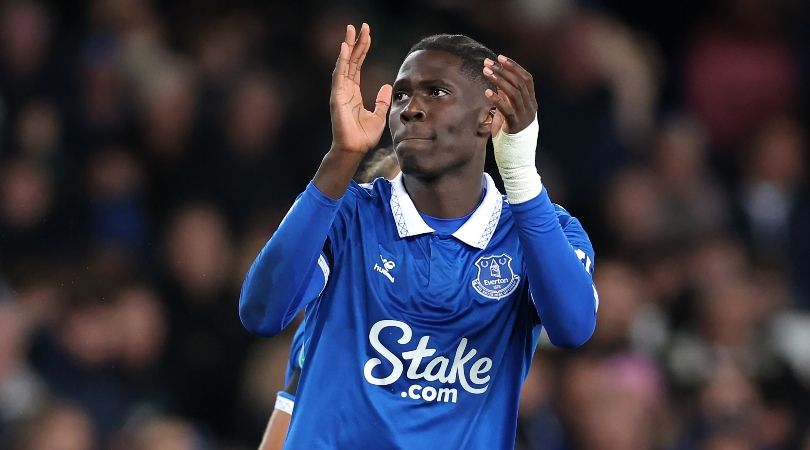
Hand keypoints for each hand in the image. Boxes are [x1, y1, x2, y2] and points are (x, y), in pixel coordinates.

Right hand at [330, 23, 392, 153]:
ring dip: (347, 47)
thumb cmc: (363, 136)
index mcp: (354, 92)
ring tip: (351, 30)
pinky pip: (339, 76)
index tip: (367, 34)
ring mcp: (340, 92)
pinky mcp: (337, 98)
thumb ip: (382, 101)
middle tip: (360, 26)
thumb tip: (387, 86)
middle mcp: (345, 89)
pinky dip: (342, 61)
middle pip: (350, 60)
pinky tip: (345, 48)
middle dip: (355, 42)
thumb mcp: (379, 115)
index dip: (362, 50)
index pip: (357, 65)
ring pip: (344, 64)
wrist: (355, 150)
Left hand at [482, 55, 537, 135]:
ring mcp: (524, 117)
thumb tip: (498, 80)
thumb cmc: (510, 134)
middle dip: (503, 70)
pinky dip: (497, 100)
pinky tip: (487, 92)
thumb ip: (507, 97)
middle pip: (519, 83)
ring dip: (499, 80)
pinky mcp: (515, 127)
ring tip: (486, 72)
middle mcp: (530, 108)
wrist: (517, 159)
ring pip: (514, 93)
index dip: (514, 67)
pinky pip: (507, 110)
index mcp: (531, 103)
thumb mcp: (510, 112)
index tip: (500, 57)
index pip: (527, 79)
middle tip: (488, 63)